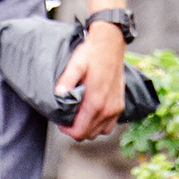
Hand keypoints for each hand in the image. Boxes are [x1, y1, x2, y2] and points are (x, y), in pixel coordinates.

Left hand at [57, 20, 126, 141]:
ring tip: (80, 116)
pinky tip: (92, 113)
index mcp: (95, 102)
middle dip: (76, 130)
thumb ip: (67, 80)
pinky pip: (109, 125)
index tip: (61, 121)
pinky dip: (100, 124)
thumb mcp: (76, 64)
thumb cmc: (92, 54)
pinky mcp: (120, 105)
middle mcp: (107, 109)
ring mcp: (116, 108)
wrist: (111, 44)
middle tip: (68, 117)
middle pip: (88, 135)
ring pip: (99, 132)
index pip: (79, 132)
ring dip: (88, 128)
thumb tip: (58, 95)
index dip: (67, 130)